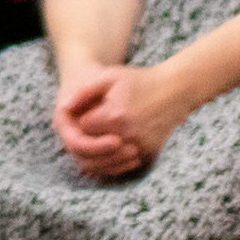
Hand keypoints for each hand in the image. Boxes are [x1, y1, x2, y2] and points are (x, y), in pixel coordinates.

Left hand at [56, 59, 193, 178]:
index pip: (83, 128)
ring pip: (108, 157)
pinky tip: (112, 144)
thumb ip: (85, 92)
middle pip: (93, 146)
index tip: (86, 111)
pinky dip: (115, 157)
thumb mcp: (110, 77)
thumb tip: (66, 107)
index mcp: (114, 115)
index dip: (82, 119)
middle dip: (88, 136)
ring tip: (99, 134)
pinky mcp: (148, 151)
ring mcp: (139, 145)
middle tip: (91, 124)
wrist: (174, 91)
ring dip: (100, 150)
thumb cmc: (139, 81)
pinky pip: (124, 161)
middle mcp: (127, 134)